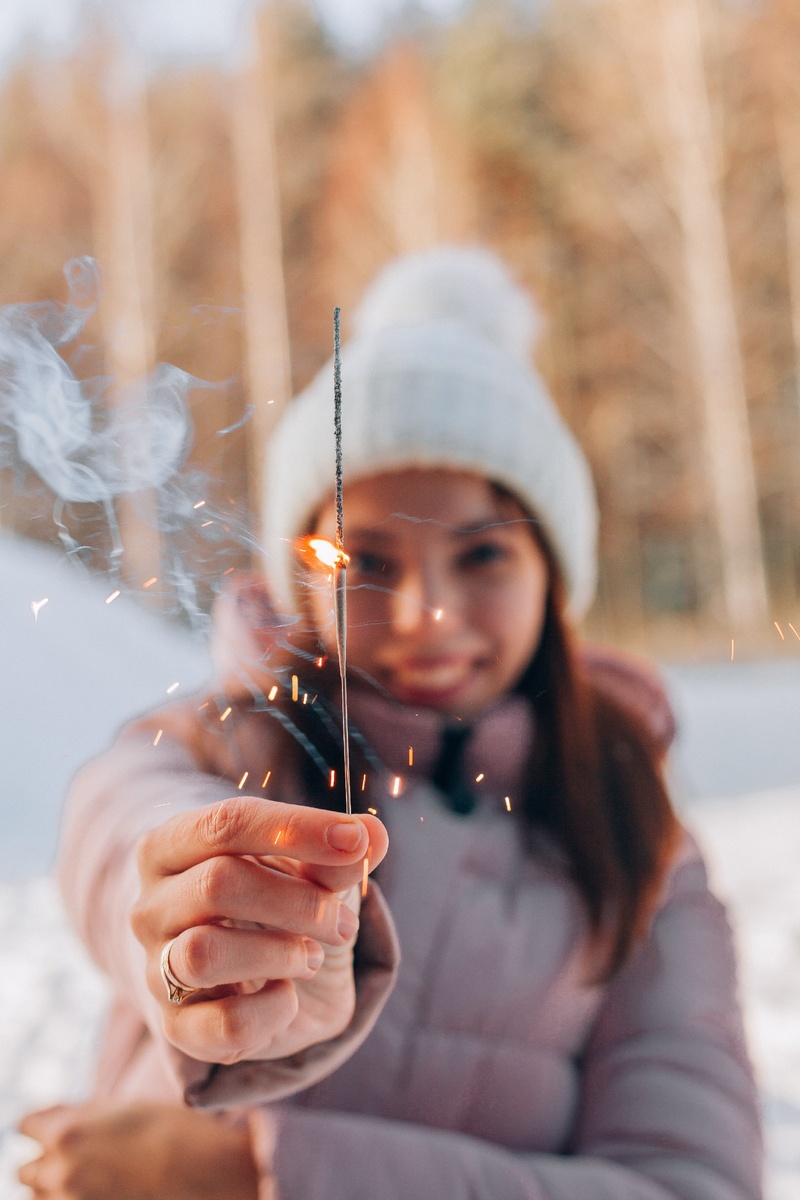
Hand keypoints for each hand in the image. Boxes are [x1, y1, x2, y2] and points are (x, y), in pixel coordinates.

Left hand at [18, 1102, 260, 1199]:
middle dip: (47, 1163)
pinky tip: (107, 1193)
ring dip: (56, 1191)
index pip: (27, 1126)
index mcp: (66, 1133)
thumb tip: (43, 1122)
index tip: (60, 1130)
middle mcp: (60, 1172)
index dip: (45, 1126)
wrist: (210, 1178)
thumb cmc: (173, 1134)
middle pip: (26, 1171)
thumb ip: (78, 1115)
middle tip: (81, 1160)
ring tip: (94, 1182)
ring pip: (41, 1198)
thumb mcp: (124, 1109)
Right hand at [131, 796, 388, 1063]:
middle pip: (217, 884)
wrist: (266, 978)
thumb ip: (337, 855)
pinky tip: (287, 996)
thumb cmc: (281, 904)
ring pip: (202, 954)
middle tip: (343, 923)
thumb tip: (372, 834)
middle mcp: (151, 904)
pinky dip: (270, 1013)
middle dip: (298, 902)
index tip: (355, 840)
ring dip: (279, 953)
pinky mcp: (176, 1027)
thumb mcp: (312, 872)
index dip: (296, 828)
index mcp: (173, 845)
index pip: (226, 823)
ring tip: (312, 957)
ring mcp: (155, 967)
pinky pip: (221, 1025)